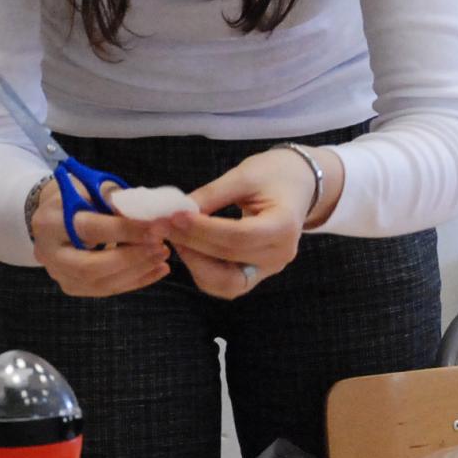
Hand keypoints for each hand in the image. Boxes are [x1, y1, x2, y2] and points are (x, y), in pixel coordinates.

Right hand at [30, 177, 172, 298]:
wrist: (57, 216)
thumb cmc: (80, 197)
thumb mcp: (94, 188)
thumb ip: (116, 200)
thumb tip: (148, 216)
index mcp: (50, 222)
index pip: (90, 229)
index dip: (126, 230)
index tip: (157, 228)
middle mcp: (48, 252)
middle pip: (89, 266)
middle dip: (130, 258)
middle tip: (160, 247)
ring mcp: (59, 274)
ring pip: (99, 283)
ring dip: (137, 271)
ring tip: (162, 256)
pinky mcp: (73, 286)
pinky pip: (107, 289)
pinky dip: (136, 281)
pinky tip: (157, 269)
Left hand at [163, 147, 324, 298]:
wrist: (297, 185)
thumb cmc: (273, 174)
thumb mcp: (244, 175)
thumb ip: (211, 195)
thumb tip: (176, 210)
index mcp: (284, 225)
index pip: (239, 236)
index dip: (202, 229)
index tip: (173, 216)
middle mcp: (280, 254)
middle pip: (229, 257)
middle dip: (190, 242)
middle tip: (161, 225)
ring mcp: (269, 268)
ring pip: (225, 282)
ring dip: (194, 263)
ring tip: (174, 237)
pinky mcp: (256, 273)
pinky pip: (225, 283)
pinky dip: (202, 270)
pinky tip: (187, 247)